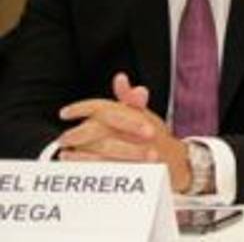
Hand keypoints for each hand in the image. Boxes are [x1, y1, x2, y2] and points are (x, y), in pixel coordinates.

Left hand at [57, 73, 191, 191]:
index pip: (106, 107)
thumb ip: (129, 98)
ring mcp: (136, 151)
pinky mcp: (134, 169)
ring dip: (79, 153)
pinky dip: (88, 166)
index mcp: (136, 115)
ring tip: (65, 153)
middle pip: (99, 129)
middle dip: (78, 133)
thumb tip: (119, 78)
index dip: (82, 108)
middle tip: (63, 138)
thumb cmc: (155, 136)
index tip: (65, 113)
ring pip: (100, 150)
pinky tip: (76, 164)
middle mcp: (137, 131)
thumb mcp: (144, 114)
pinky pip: (107, 168)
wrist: (175, 161)